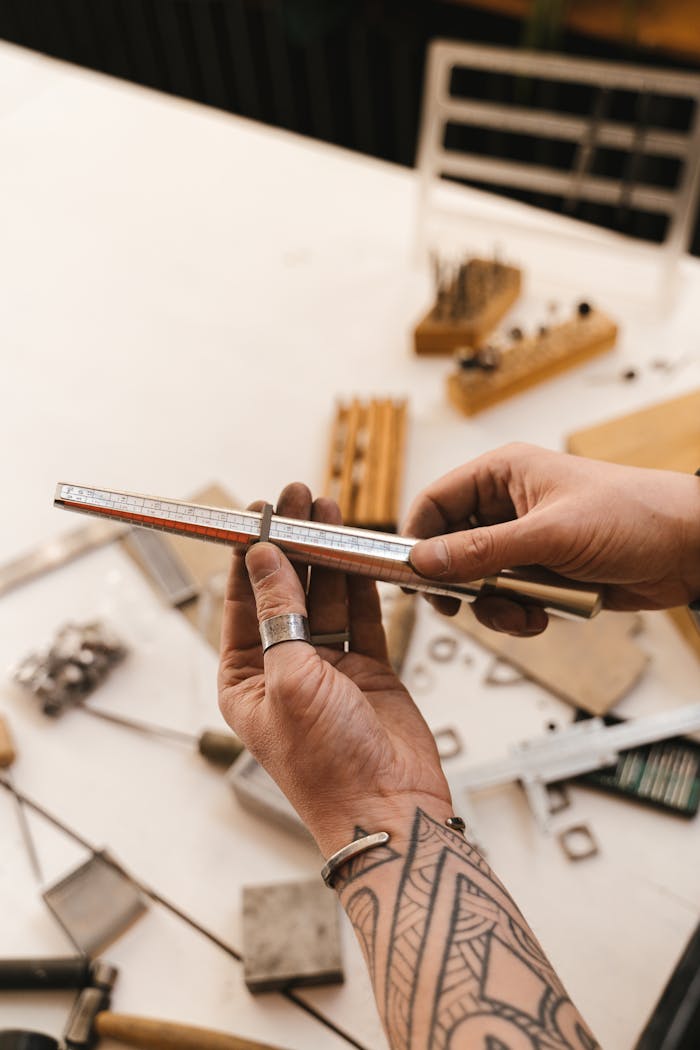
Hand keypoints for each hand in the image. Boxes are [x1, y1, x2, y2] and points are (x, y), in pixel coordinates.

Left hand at [218, 483, 451, 856]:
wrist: (389, 809)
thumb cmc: (328, 767)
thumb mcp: (289, 680)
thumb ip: (279, 614)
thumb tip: (265, 559)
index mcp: (246, 680)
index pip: (242, 603)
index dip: (250, 556)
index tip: (258, 514)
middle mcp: (284, 670)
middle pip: (286, 592)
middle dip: (293, 544)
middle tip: (301, 499)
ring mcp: (329, 668)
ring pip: (326, 598)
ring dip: (328, 557)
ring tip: (330, 511)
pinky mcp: (369, 669)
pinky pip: (362, 616)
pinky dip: (361, 584)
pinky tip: (357, 552)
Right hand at [403, 443, 699, 635]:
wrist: (689, 549)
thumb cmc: (632, 516)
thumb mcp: (550, 535)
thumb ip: (483, 550)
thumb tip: (426, 560)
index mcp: (502, 475)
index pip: (434, 503)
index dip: (416, 539)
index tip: (411, 576)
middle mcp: (507, 505)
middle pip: (451, 548)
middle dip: (460, 582)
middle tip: (463, 605)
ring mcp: (524, 541)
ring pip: (477, 581)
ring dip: (493, 605)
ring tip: (523, 611)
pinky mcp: (542, 571)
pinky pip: (507, 598)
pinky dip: (518, 613)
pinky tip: (544, 615)